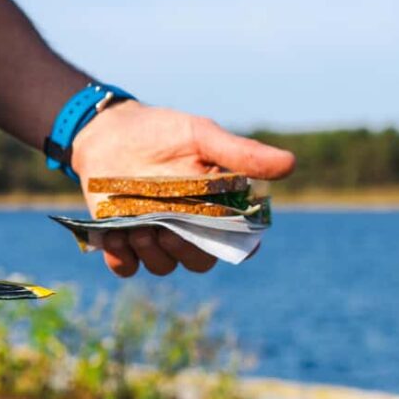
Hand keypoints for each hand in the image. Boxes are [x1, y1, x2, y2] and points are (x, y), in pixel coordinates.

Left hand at [70, 101, 294, 276]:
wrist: (107, 131)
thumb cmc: (161, 131)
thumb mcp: (200, 135)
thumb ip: (239, 154)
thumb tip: (291, 164)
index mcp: (213, 207)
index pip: (236, 241)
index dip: (236, 246)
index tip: (224, 235)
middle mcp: (186, 227)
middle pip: (199, 261)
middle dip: (187, 250)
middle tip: (168, 229)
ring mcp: (153, 236)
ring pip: (163, 266)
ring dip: (153, 253)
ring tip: (137, 228)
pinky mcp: (120, 240)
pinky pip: (125, 267)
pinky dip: (122, 257)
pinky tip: (116, 234)